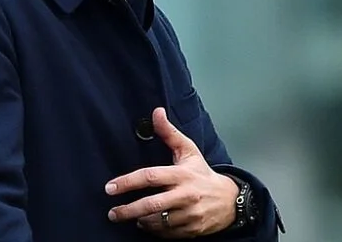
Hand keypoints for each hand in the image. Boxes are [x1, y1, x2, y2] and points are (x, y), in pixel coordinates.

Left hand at [105, 107, 238, 237]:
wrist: (231, 201)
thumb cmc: (203, 173)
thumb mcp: (188, 150)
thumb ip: (169, 133)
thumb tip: (156, 112)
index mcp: (182, 174)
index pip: (150, 177)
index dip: (128, 182)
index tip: (110, 188)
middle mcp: (186, 195)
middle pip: (151, 205)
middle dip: (128, 210)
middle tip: (112, 213)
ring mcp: (190, 214)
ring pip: (157, 222)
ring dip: (140, 220)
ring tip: (132, 216)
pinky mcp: (193, 230)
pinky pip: (167, 233)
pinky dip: (154, 230)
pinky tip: (147, 224)